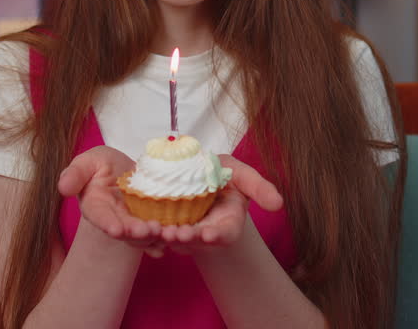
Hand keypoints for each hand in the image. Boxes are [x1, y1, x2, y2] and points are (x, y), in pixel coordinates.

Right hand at [57, 146, 163, 251]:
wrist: (125, 171)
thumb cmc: (103, 165)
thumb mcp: (88, 161)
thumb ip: (76, 173)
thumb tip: (63, 186)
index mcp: (96, 206)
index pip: (99, 216)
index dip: (107, 223)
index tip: (115, 229)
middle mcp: (114, 219)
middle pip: (124, 230)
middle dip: (134, 233)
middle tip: (146, 231)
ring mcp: (132, 223)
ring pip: (141, 236)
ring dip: (151, 237)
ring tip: (162, 233)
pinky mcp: (149, 223)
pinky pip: (156, 235)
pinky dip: (163, 240)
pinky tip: (172, 240)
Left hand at [155, 155, 282, 254]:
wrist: (196, 176)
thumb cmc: (222, 176)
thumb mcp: (242, 176)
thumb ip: (259, 188)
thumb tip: (278, 203)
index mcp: (226, 224)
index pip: (224, 233)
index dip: (217, 235)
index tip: (209, 234)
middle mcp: (204, 232)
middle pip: (196, 241)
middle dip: (187, 239)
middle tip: (177, 234)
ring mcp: (183, 232)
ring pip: (172, 240)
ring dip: (164, 237)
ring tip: (159, 231)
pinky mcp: (163, 226)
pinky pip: (154, 233)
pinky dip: (147, 231)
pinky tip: (139, 225)